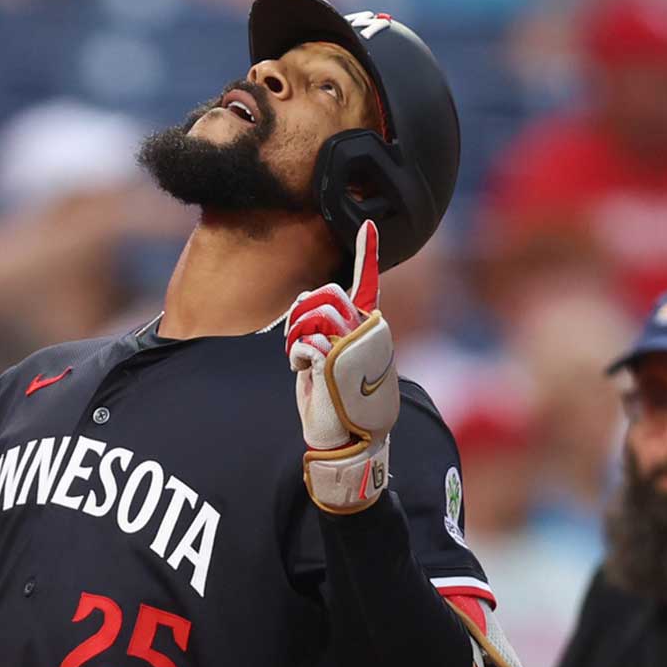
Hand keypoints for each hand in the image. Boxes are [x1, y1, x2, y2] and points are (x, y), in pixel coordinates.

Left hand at [285, 220, 399, 513]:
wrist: (344, 439)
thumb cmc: (334, 399)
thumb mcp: (330, 358)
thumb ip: (325, 327)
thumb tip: (308, 296)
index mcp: (369, 328)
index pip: (368, 285)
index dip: (368, 254)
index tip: (367, 226)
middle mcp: (368, 331)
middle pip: (325, 294)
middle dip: (301, 315)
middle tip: (297, 343)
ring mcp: (356, 344)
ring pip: (315, 311)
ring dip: (296, 335)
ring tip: (301, 361)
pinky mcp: (339, 358)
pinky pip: (306, 341)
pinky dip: (297, 357)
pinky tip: (305, 375)